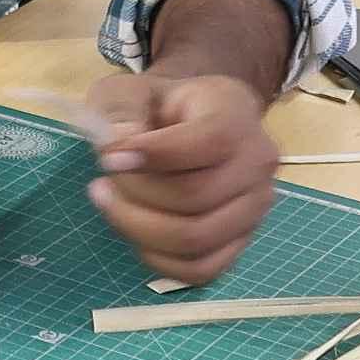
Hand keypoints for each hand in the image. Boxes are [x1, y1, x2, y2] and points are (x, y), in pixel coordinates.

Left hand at [82, 71, 281, 284]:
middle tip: (102, 183)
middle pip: (194, 197)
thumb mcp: (129, 90)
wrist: (189, 122)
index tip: (108, 158)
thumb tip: (117, 150)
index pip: (207, 142)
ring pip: (196, 238)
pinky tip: (134, 230)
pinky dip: (158, 258)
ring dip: (139, 227)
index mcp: (234, 113)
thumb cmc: (158, 105)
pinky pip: (201, 269)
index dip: (153, 155)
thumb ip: (120, 112)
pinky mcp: (241, 241)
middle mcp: (257, 162)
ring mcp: (254, 207)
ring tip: (111, 204)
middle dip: (135, 194)